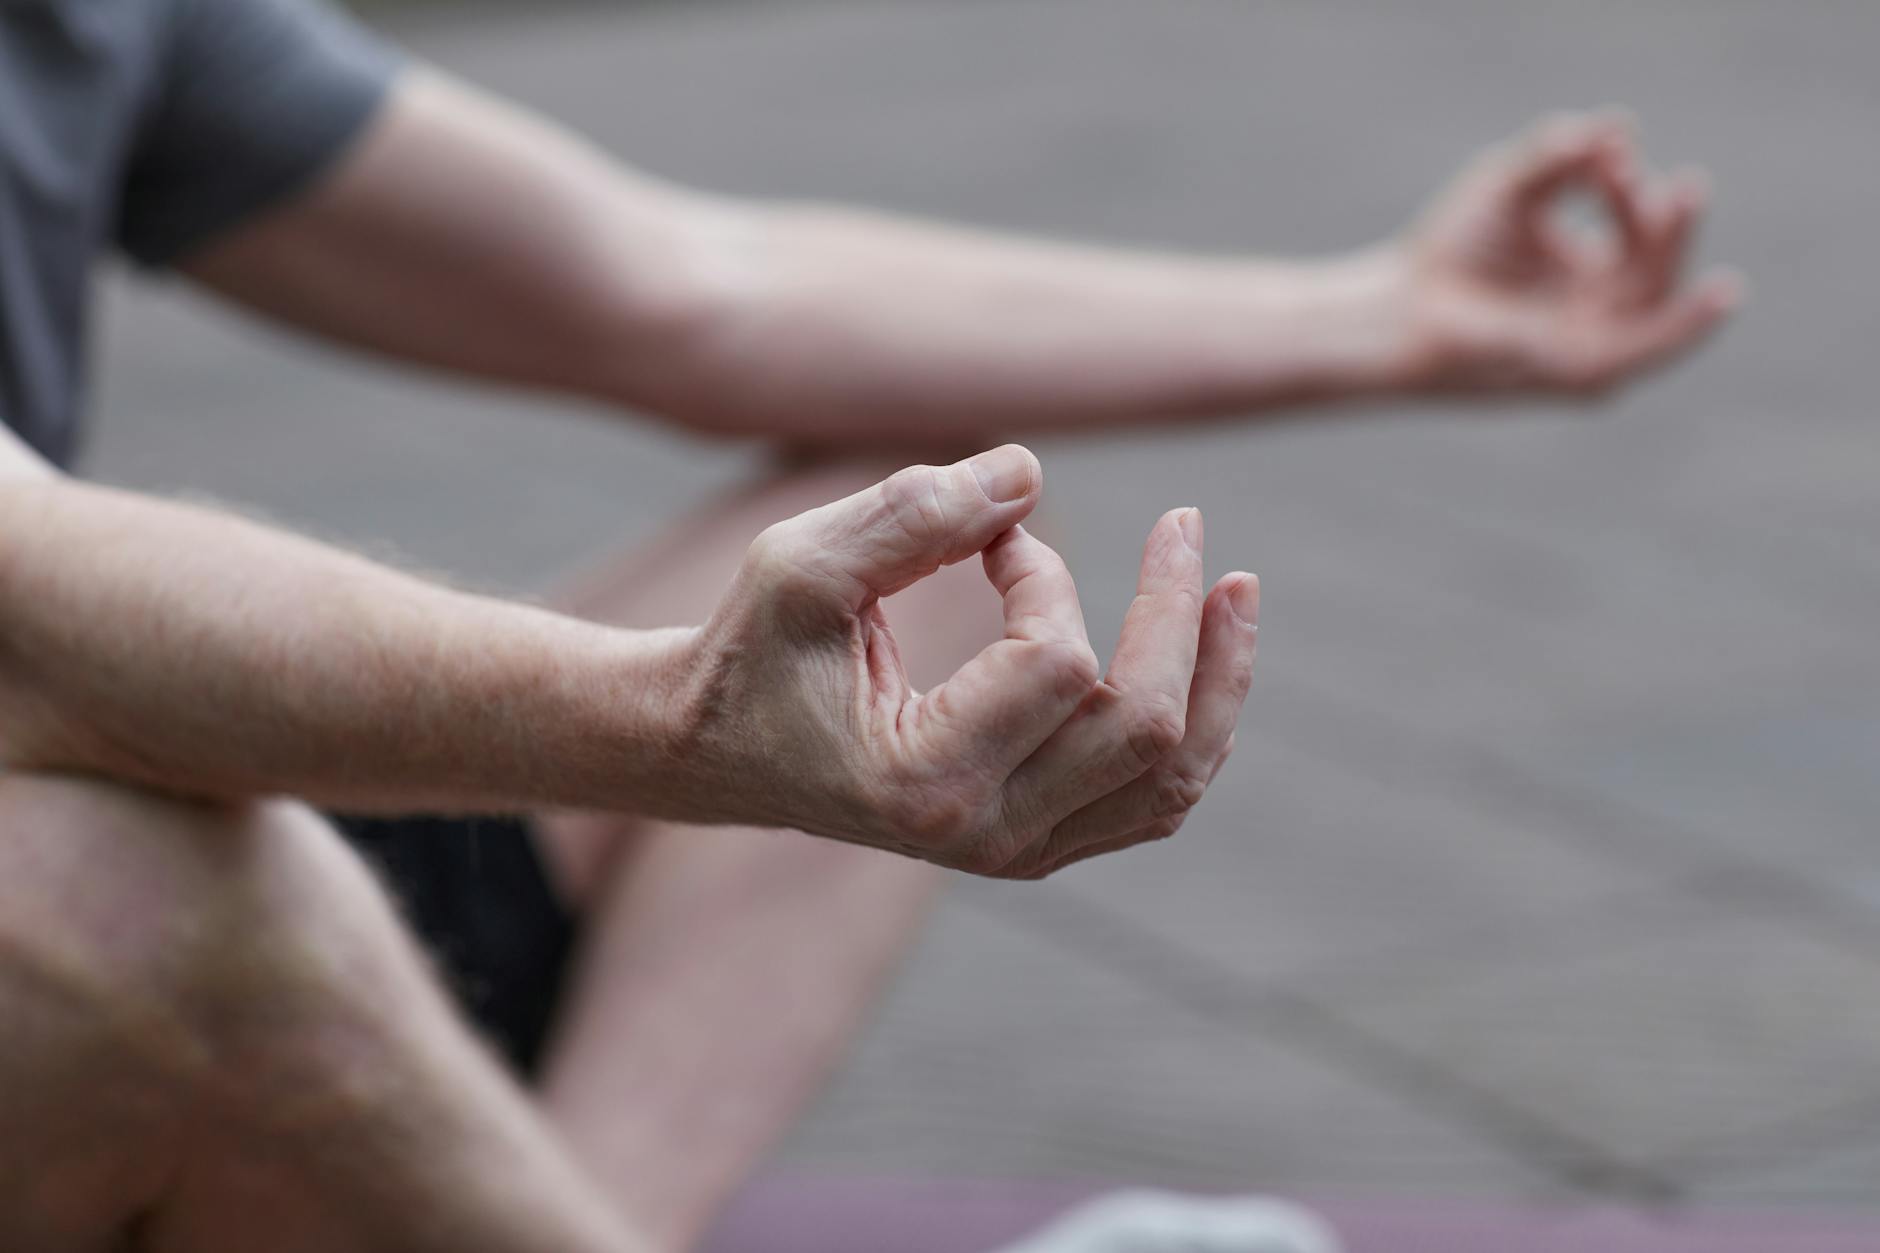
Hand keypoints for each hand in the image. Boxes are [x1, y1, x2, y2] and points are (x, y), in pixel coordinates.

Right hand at [666, 445, 1258, 878]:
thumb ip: (913, 512)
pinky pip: (1153, 799)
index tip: (995, 533)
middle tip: (1183, 522)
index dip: (1043, 574)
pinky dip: (1192, 727)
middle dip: (1178, 614)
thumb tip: (1032, 473)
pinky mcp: (1037, 844)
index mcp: (925, 782)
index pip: (1055, 663)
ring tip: (1235, 591)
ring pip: (1172, 778)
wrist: (723, 749)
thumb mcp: (802, 564)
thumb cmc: (755, 649)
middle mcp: (985, 838)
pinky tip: (1201, 659)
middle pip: (1144, 730)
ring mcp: (1018, 852)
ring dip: (1217, 679)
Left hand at [1398, 110, 1742, 397]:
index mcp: (1594, 271)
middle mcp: (1601, 311)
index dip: (1630, 190)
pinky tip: (1720, 296)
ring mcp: (1591, 346)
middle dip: (1671, 225)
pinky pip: (1645, 355)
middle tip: (1686, 186)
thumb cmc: (1452, 249)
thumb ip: (1557, 156)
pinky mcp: (1578, 375)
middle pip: (1656, 267)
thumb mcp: (1509, 187)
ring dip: (1682, 259)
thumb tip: (1616, 127)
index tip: (1607, 159)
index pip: (1636, 227)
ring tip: (1696, 211)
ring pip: (1659, 309)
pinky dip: (1684, 328)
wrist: (1397, 309)